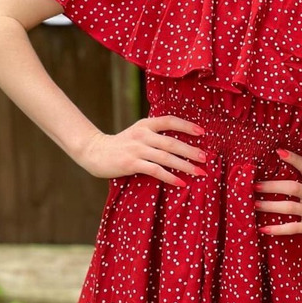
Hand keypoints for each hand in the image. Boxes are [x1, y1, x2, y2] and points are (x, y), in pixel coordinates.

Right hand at [75, 115, 206, 186]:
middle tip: (206, 157)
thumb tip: (182, 142)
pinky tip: (181, 182)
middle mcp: (142, 134)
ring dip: (185, 165)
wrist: (95, 152)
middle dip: (191, 150)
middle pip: (172, 142)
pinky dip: (170, 176)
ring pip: (166, 157)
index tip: (203, 132)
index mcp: (145, 124)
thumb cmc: (122, 145)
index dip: (187, 126)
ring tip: (199, 172)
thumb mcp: (138, 133)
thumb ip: (155, 134)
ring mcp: (137, 149)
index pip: (170, 120)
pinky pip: (155, 170)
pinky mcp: (131, 163)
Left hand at [254, 149, 301, 245]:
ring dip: (269, 206)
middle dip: (271, 186)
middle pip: (291, 187)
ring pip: (288, 207)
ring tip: (254, 205)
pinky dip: (276, 229)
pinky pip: (291, 228)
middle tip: (255, 185)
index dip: (293, 158)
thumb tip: (278, 170)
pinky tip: (263, 228)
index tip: (279, 151)